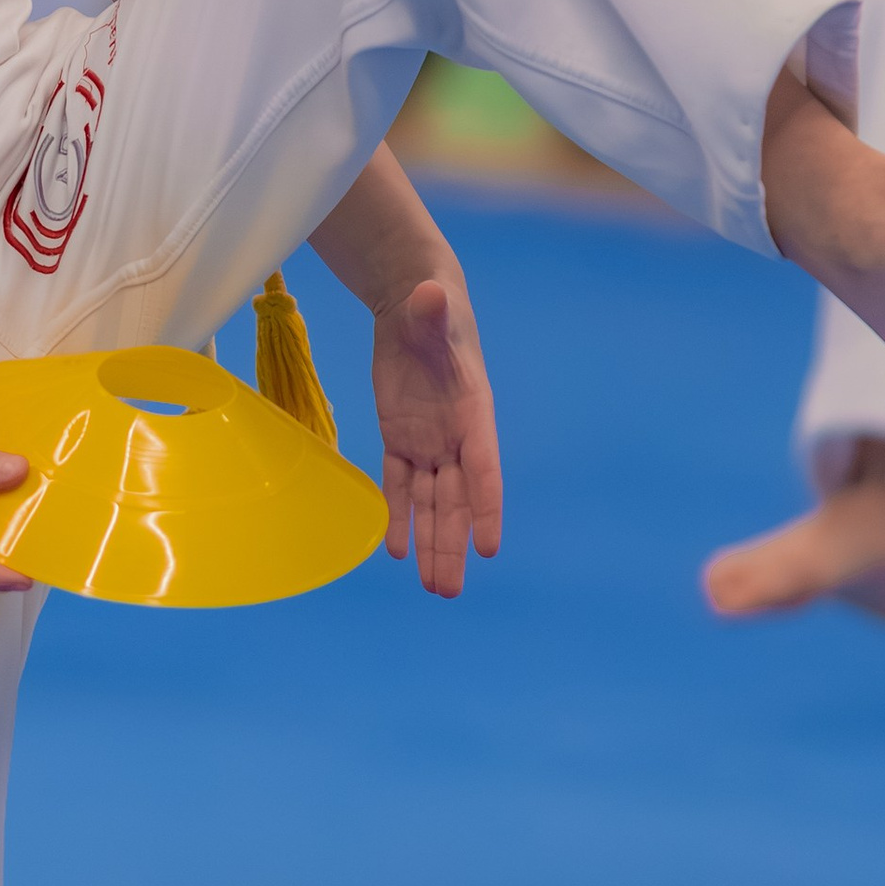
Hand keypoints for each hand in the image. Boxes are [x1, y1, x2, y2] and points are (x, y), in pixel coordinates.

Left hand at [371, 275, 502, 596]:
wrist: (416, 305)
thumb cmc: (431, 304)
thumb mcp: (431, 306)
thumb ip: (432, 308)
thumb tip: (431, 295)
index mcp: (473, 412)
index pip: (483, 469)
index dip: (486, 508)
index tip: (489, 547)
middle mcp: (454, 436)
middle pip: (457, 501)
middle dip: (452, 545)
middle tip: (448, 590)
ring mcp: (428, 441)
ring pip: (432, 504)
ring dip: (430, 543)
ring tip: (433, 587)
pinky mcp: (401, 439)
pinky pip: (400, 485)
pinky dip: (398, 516)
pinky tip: (395, 551)